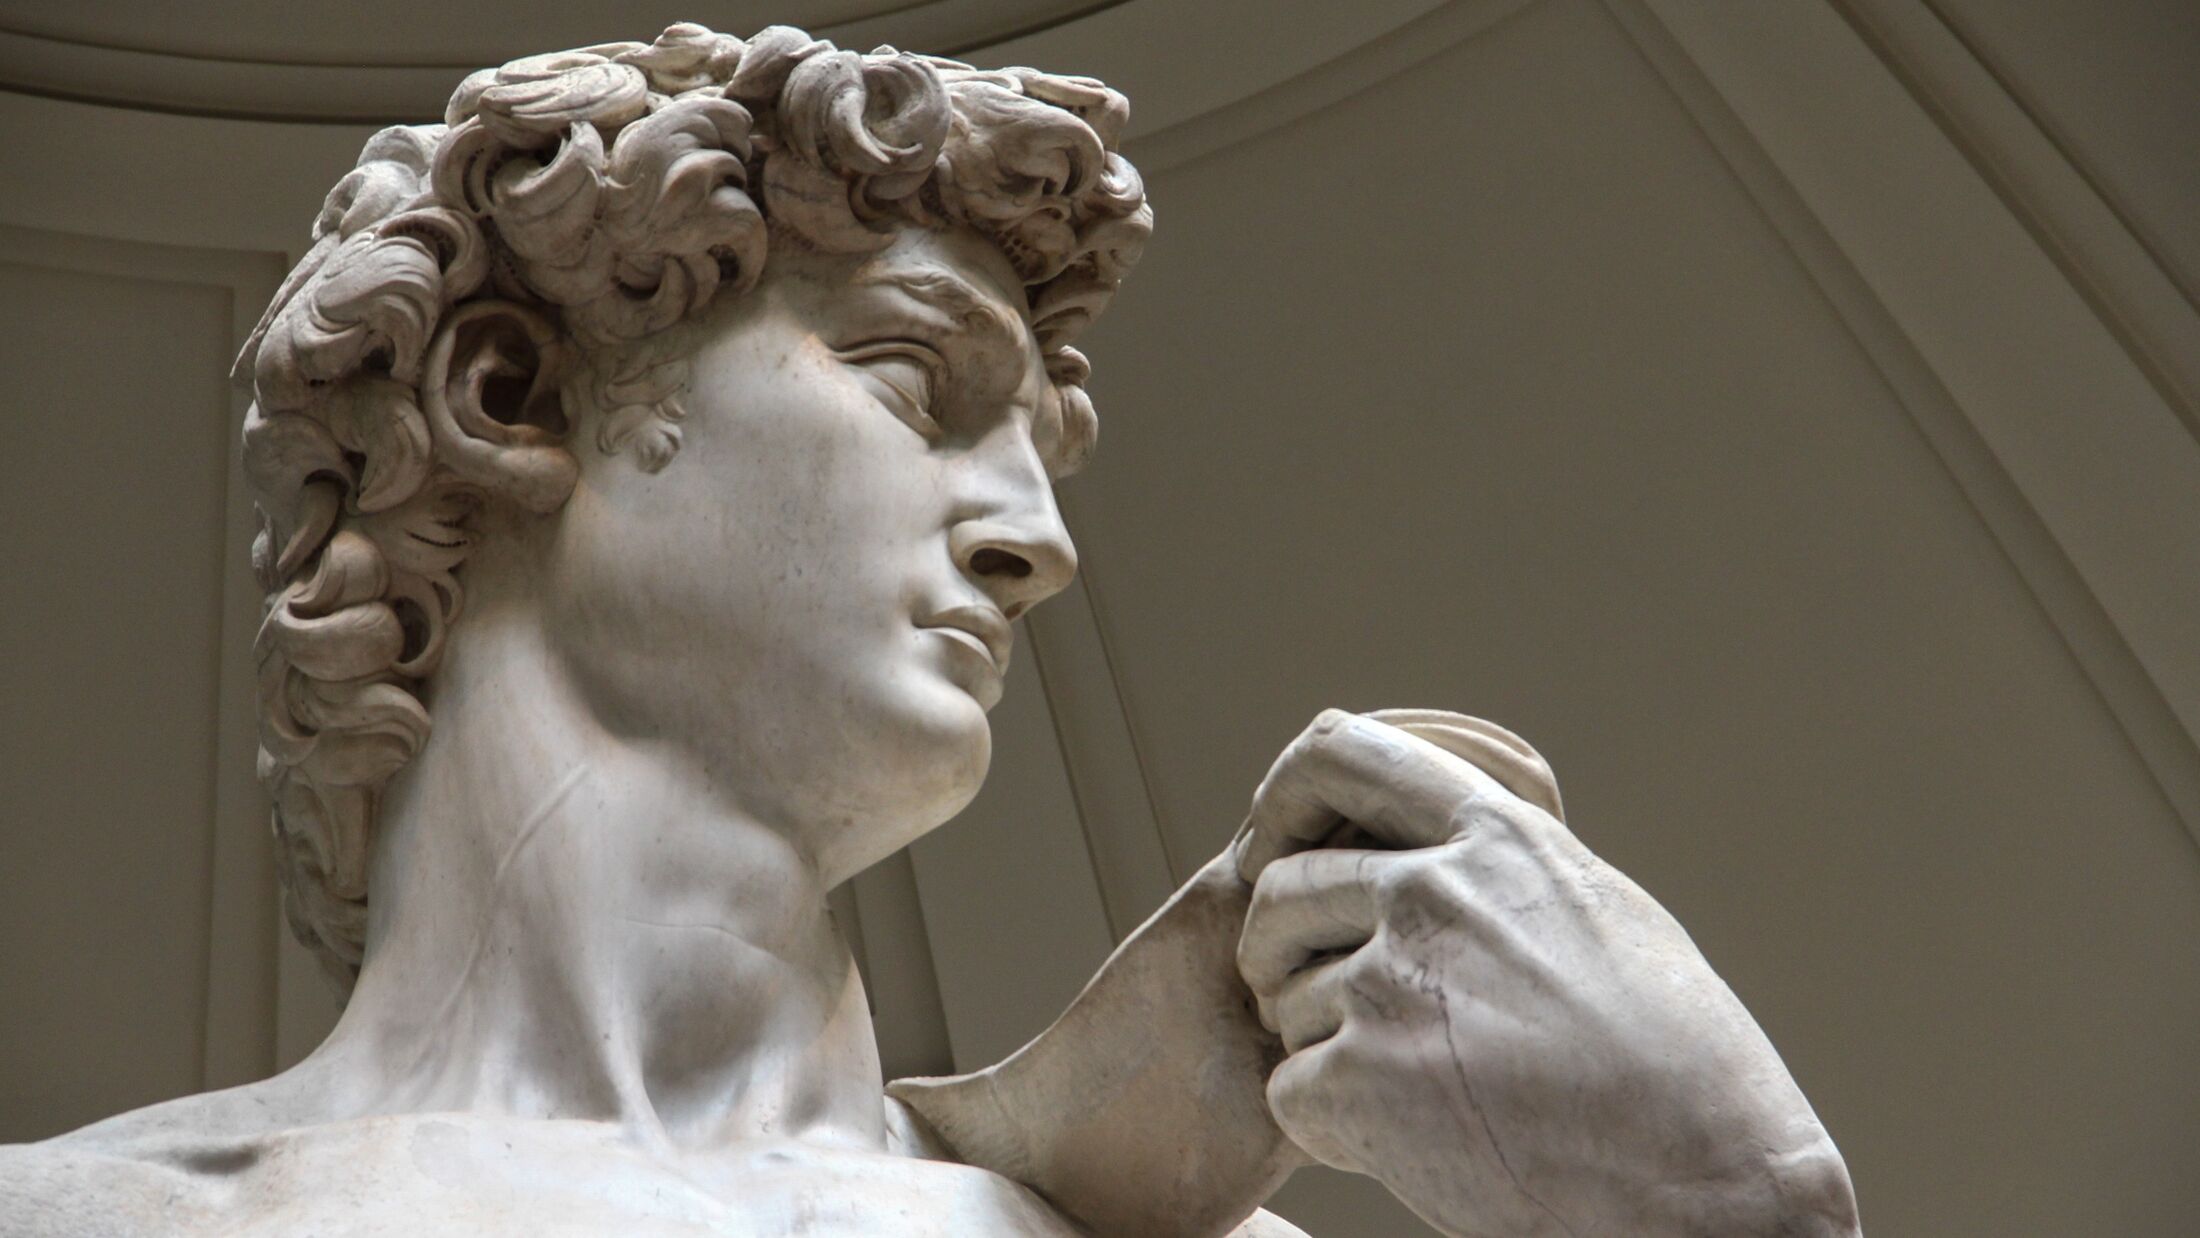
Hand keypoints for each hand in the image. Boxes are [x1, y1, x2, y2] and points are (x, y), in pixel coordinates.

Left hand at [1234, 709, 1859, 1236]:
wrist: (1706, 1182)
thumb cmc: (1679, 1062)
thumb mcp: (1599, 912)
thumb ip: (1500, 867)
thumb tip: (1436, 843)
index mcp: (1494, 836)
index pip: (1337, 756)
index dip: (1283, 799)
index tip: (1273, 843)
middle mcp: (1430, 893)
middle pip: (1281, 893)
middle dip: (1281, 951)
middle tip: (1321, 1004)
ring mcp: (1389, 985)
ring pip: (1284, 1000)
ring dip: (1322, 1047)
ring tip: (1422, 1090)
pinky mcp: (1361, 1082)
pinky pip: (1291, 1090)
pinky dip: (1333, 1126)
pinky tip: (1416, 1143)